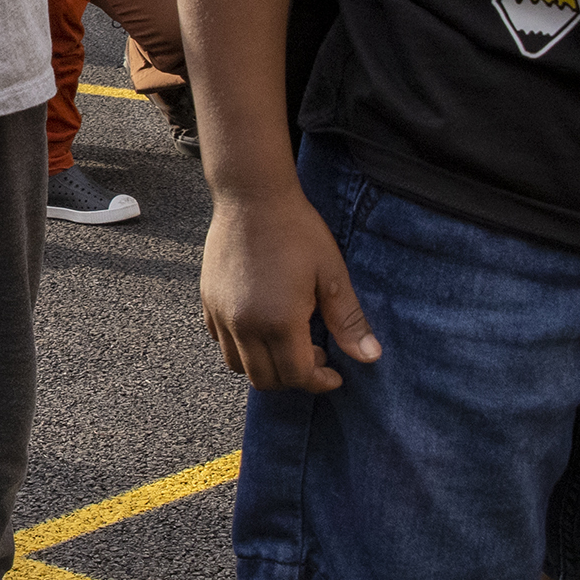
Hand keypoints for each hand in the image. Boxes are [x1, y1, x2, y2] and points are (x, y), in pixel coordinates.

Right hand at [200, 182, 378, 390]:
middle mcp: (245, 325)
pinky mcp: (208, 302)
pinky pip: (220, 341)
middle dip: (294, 378)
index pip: (297, 375)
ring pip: (237, 365)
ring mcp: (222, 315)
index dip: (319, 382)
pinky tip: (261, 326)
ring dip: (265, 366)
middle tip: (315, 355)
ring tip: (287, 342)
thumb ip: (347, 321)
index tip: (334, 373)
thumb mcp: (331, 275)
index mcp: (280, 321)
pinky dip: (241, 347)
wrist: (252, 197)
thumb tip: (370, 357)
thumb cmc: (297, 230)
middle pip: (265, 379)